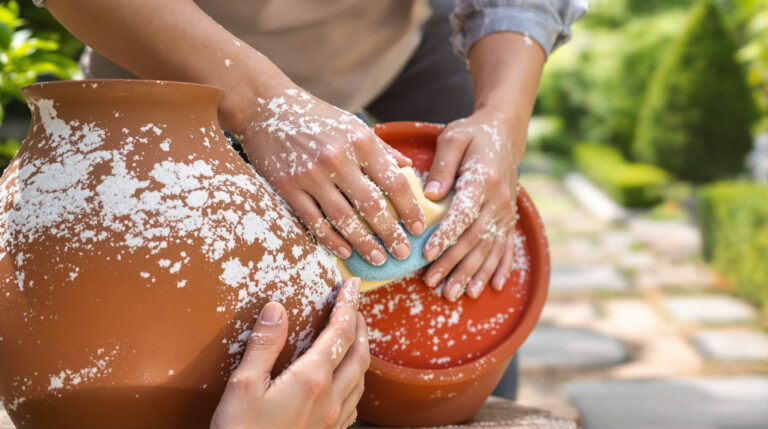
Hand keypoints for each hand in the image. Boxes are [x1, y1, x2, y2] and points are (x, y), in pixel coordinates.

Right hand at [210, 277, 369, 428]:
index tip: (351, 285)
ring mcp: (332, 420)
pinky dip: (355, 379)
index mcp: (310, 381)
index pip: (339, 333)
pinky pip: (353, 401)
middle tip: (354, 305)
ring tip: (351, 336)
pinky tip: (343, 379)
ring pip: (361, 378)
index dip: (348, 305)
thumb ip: (263, 345)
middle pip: (359, 354)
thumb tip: (277, 308)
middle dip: (360, 325)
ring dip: (360, 351)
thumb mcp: (242, 386)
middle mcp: (330, 399)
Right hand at [239, 87, 424, 264]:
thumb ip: (381, 148)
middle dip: (391, 234)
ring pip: (344, 219)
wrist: (265, 107)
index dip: (409, 210)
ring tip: (378, 259)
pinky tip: (346, 251)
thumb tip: (408, 168)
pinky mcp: (287, 187)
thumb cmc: (316, 118)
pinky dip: (331, 239)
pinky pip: (314, 221)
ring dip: (364, 243)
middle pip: (372, 206)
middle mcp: (338, 158)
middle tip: (403, 253)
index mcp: (360, 141)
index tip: (418, 228)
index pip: (394, 183)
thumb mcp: (353, 125)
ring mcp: (310, 174)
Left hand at [421, 110, 524, 300]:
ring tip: (454, 293)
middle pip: (474, 238)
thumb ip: (442, 166)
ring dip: (472, 273)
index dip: (445, 235)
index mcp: (482, 179)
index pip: (463, 213)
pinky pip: (507, 247)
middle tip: (431, 283)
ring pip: (489, 248)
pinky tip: (494, 287)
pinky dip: (500, 268)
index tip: (426, 254)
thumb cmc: (472, 135)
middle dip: (452, 263)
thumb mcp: (453, 138)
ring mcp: (506, 211)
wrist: (504, 133)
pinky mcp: (509, 218)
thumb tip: (430, 195)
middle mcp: (499, 199)